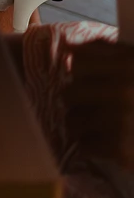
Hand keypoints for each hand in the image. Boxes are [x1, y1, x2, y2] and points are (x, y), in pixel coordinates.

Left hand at [65, 39, 133, 166]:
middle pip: (71, 93)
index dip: (78, 71)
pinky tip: (102, 143)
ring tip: (93, 125)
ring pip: (74, 121)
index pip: (79, 64)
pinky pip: (85, 146)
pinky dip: (91, 146)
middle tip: (87, 105)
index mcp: (129, 65)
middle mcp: (123, 91)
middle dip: (76, 100)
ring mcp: (121, 121)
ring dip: (80, 124)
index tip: (85, 79)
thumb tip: (70, 48)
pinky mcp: (121, 150)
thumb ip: (106, 51)